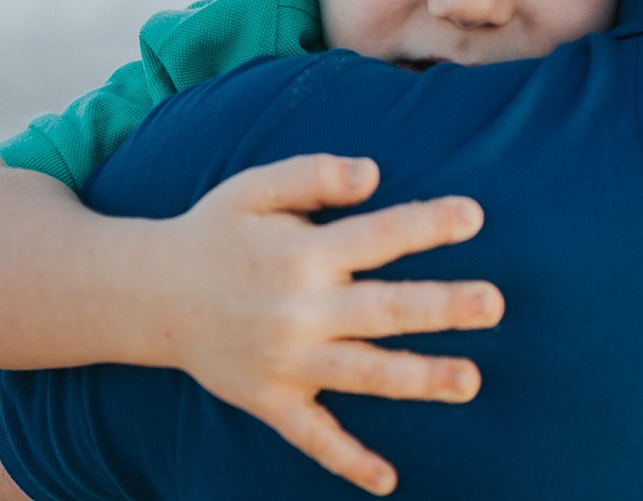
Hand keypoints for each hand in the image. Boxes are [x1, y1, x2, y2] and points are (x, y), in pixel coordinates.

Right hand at [149, 153, 503, 495]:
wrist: (148, 294)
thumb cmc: (216, 232)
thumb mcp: (255, 188)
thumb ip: (313, 174)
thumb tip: (373, 174)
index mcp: (300, 252)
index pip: (377, 235)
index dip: (427, 224)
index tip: (475, 216)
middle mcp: (298, 310)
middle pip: (382, 309)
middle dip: (442, 307)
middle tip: (494, 303)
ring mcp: (285, 362)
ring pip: (364, 374)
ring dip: (419, 379)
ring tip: (471, 380)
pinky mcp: (270, 400)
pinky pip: (312, 437)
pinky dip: (348, 461)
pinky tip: (388, 480)